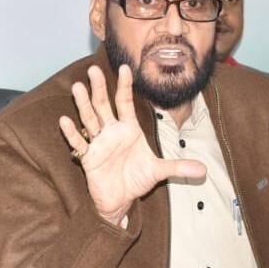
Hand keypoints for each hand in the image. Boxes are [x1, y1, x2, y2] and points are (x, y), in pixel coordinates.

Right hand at [59, 64, 205, 225]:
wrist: (121, 200)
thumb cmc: (136, 180)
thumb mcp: (159, 172)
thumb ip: (178, 167)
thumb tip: (203, 170)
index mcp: (129, 129)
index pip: (126, 102)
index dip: (125, 85)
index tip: (125, 67)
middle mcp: (112, 131)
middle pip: (104, 105)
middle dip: (100, 88)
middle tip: (94, 70)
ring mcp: (99, 143)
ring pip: (89, 119)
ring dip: (83, 104)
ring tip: (78, 87)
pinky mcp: (89, 157)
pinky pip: (79, 142)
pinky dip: (72, 132)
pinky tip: (65, 120)